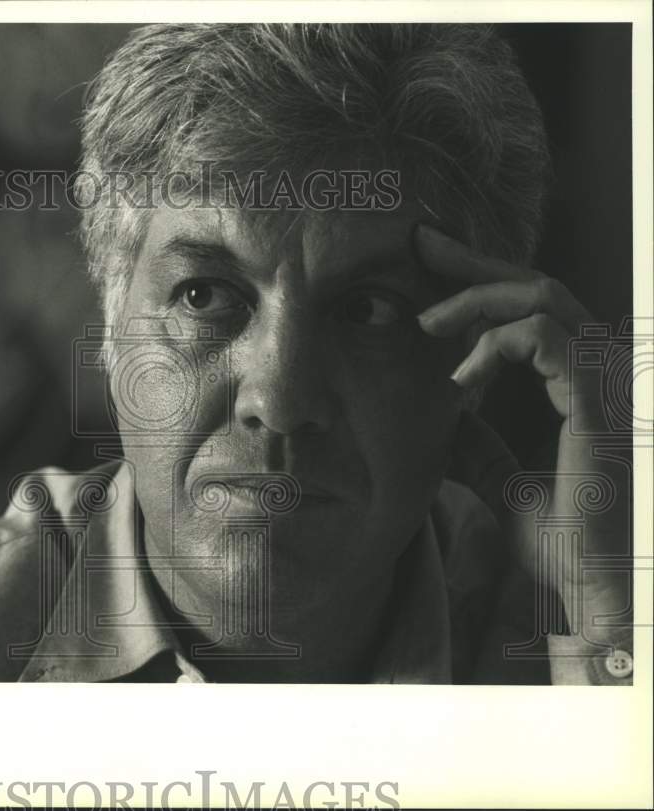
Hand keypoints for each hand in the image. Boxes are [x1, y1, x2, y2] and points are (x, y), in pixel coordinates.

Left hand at [412, 224, 630, 643]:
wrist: (588, 588)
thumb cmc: (559, 543)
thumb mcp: (501, 481)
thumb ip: (478, 443)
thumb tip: (443, 418)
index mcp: (582, 384)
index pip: (536, 310)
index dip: (485, 282)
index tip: (432, 270)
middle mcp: (600, 371)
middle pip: (540, 286)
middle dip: (475, 262)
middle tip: (420, 244)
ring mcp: (604, 380)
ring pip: (542, 297)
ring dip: (476, 300)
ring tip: (426, 324)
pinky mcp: (595, 398)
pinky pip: (540, 337)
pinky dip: (494, 343)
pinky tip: (461, 376)